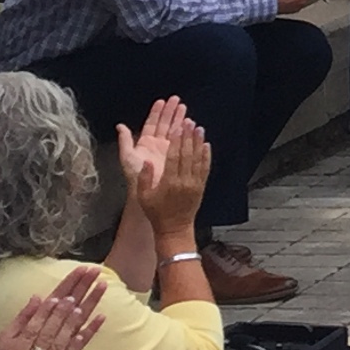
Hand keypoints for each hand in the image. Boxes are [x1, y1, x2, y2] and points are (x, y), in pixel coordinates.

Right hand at [0, 265, 107, 349]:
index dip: (40, 314)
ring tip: (86, 297)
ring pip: (63, 340)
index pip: (28, 332)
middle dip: (63, 307)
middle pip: (49, 331)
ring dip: (76, 317)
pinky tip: (98, 319)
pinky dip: (85, 336)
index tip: (51, 296)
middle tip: (77, 287)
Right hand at [122, 101, 207, 230]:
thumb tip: (146, 160)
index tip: (176, 127)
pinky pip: (205, 168)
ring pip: (197, 159)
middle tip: (189, 121)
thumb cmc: (156, 213)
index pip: (173, 157)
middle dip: (188, 136)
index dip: (176, 141)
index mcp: (169, 182)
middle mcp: (184, 181)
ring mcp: (195, 183)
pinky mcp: (201, 186)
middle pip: (187, 154)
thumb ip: (144, 178)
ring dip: (198, 142)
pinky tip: (206, 145)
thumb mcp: (144, 197)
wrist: (174, 228)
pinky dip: (206, 156)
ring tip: (199, 127)